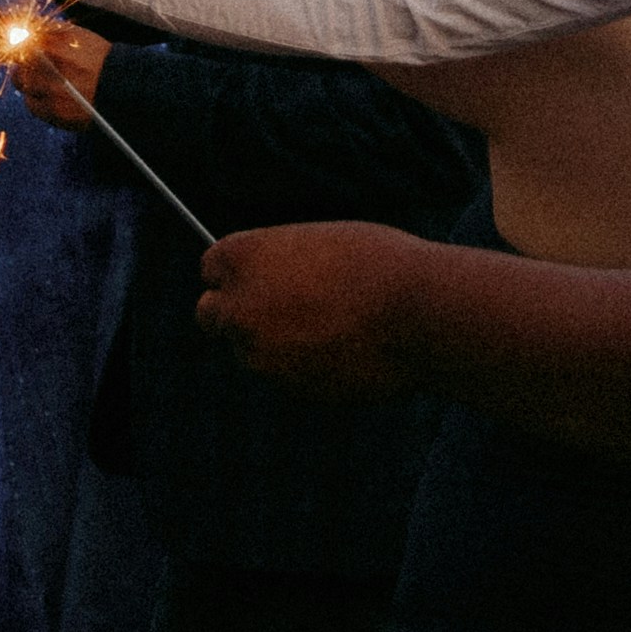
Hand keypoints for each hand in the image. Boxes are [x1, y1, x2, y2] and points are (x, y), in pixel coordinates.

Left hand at [191, 221, 445, 394]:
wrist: (419, 313)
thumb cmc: (380, 266)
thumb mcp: (319, 246)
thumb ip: (281, 266)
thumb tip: (268, 284)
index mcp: (241, 256)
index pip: (211, 268)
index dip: (234, 275)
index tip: (251, 281)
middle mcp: (237, 305)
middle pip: (211, 315)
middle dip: (235, 314)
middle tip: (270, 314)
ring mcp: (258, 351)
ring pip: (249, 351)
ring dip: (272, 345)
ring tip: (328, 328)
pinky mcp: (287, 386)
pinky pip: (285, 375)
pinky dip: (303, 368)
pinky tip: (343, 351)